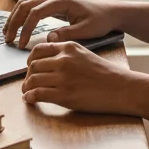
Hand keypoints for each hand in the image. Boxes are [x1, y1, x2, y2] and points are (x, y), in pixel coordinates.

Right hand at [4, 0, 117, 48]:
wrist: (110, 13)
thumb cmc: (100, 21)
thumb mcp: (86, 31)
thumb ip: (67, 34)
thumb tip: (48, 39)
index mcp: (61, 1)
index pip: (35, 13)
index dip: (25, 29)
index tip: (21, 44)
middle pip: (25, 6)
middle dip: (14, 22)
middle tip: (7, 39)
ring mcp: (53, 0)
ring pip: (26, 4)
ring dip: (15, 18)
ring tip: (7, 34)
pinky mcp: (54, 5)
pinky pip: (32, 7)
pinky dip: (22, 16)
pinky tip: (17, 27)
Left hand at [21, 41, 138, 114]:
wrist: (121, 88)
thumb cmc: (106, 74)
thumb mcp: (85, 55)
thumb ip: (66, 55)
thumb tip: (47, 62)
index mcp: (69, 48)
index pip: (38, 50)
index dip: (30, 60)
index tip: (30, 68)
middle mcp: (64, 60)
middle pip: (33, 66)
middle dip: (27, 75)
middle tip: (29, 83)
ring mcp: (63, 77)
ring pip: (32, 80)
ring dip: (26, 88)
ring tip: (27, 92)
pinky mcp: (64, 95)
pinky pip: (37, 94)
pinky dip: (29, 98)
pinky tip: (30, 100)